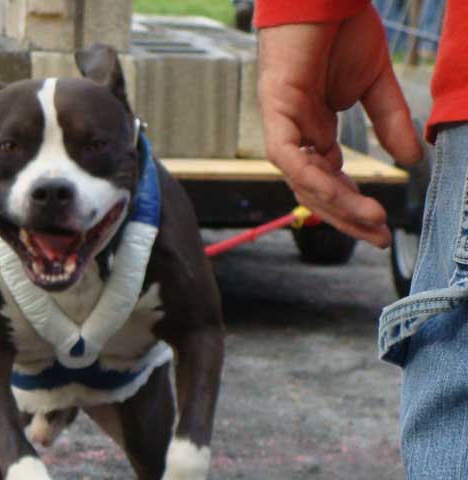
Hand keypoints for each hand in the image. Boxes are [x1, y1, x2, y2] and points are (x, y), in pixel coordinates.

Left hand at [258, 6, 421, 247]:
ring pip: (304, 182)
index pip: (331, 182)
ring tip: (371, 219)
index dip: (355, 205)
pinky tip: (339, 193)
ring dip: (337, 204)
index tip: (384, 225)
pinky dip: (313, 177)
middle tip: (378, 238)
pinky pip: (290, 157)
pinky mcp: (276, 113)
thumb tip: (411, 161)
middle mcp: (298, 137)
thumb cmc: (342, 33)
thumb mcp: (374, 86)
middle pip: (316, 192)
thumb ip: (389, 123)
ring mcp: (285, 127)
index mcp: (316, 134)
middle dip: (347, 217)